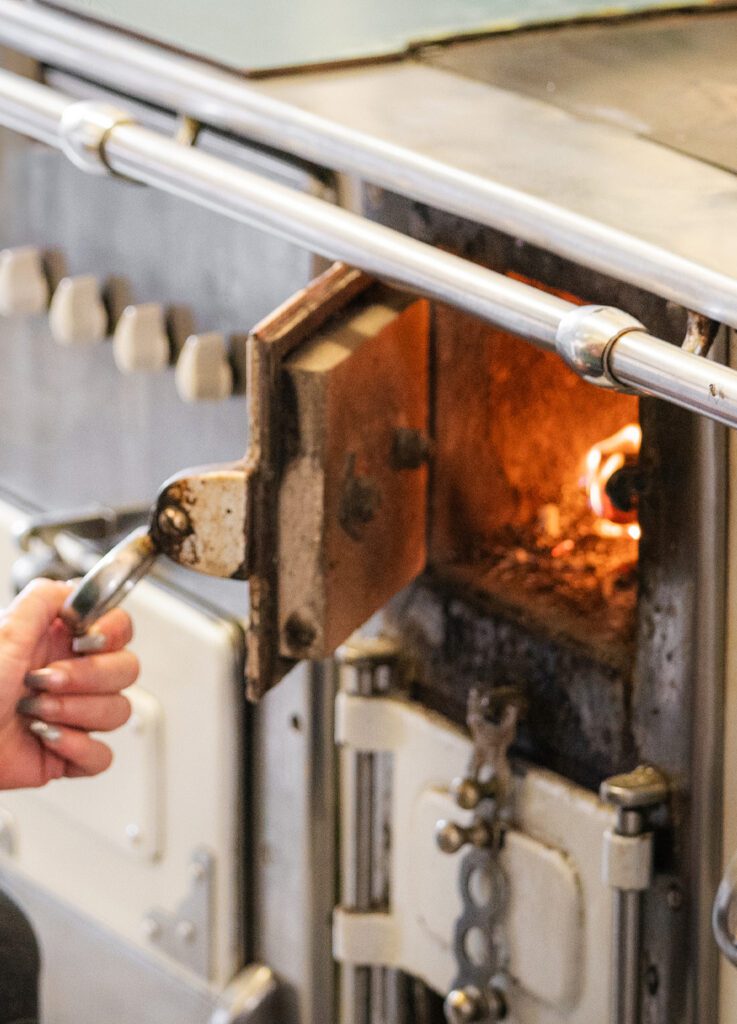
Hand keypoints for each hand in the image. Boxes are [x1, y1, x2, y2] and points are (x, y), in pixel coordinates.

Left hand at [0, 578, 138, 788]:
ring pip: (119, 711)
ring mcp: (75, 714)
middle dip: (89, 677)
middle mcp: (73, 675)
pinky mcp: (70, 752)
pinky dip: (77, 748)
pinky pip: (102, 755)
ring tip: (38, 711)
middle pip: (127, 669)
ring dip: (76, 713)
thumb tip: (75, 590)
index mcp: (61, 641)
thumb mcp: (5, 631)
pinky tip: (47, 738)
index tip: (87, 640)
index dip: (112, 634)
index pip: (118, 627)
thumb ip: (43, 598)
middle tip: (47, 680)